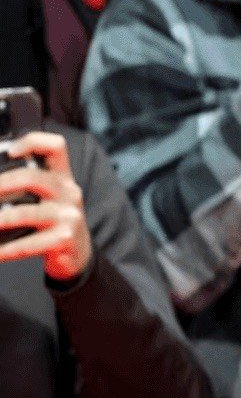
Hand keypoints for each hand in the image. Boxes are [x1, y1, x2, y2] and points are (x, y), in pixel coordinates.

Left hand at [0, 132, 90, 281]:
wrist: (76, 255)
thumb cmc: (51, 223)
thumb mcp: (48, 199)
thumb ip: (25, 186)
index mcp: (62, 178)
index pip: (56, 147)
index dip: (33, 142)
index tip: (10, 152)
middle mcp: (69, 193)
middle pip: (33, 178)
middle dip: (1, 184)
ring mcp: (68, 217)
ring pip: (26, 213)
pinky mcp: (64, 240)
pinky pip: (27, 244)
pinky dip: (5, 250)